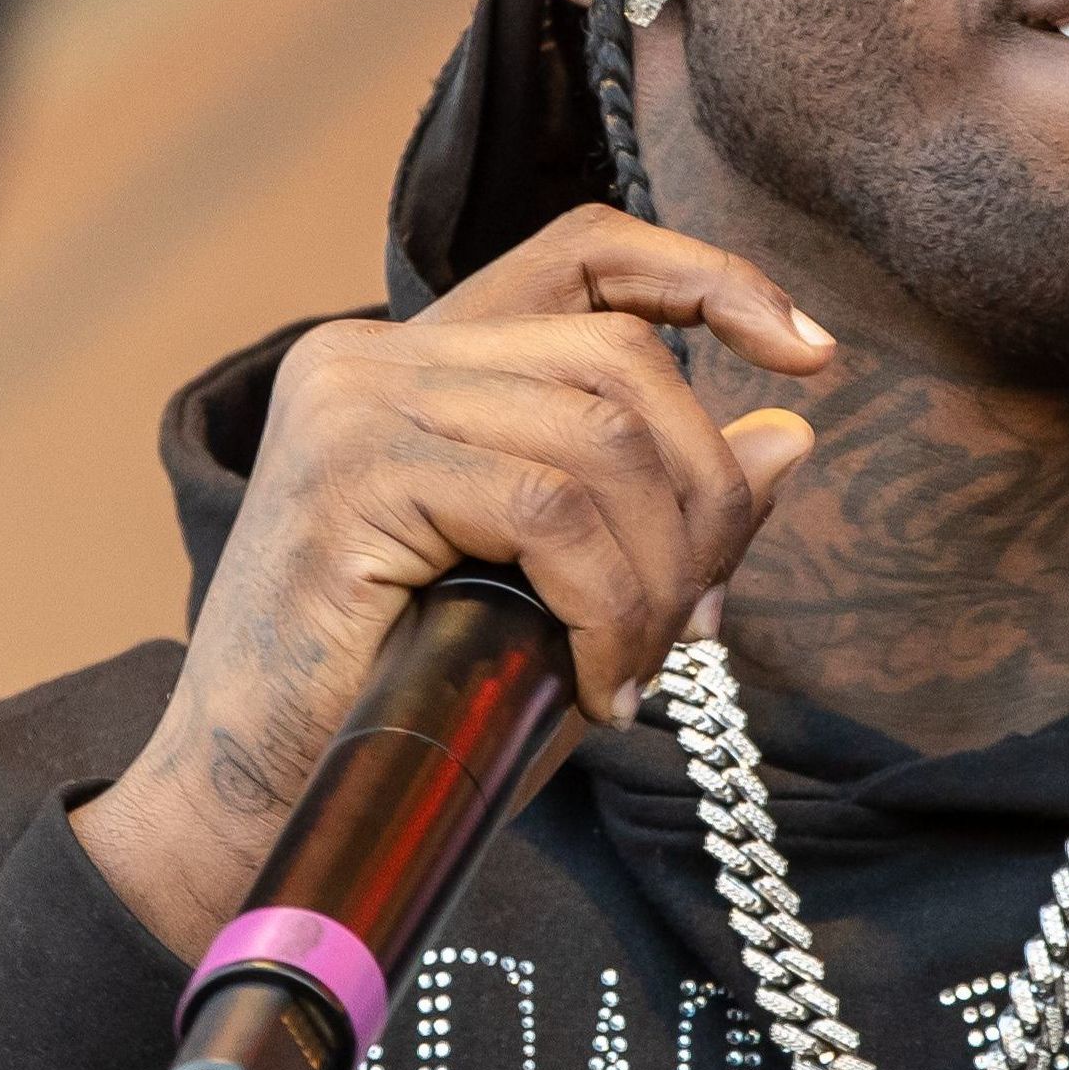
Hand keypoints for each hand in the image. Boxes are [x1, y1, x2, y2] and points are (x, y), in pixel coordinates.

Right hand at [71, 206, 834, 958]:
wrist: (256, 813)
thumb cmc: (416, 709)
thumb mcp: (572, 591)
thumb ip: (664, 504)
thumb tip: (794, 435)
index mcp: (426, 360)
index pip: (588, 255)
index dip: (710, 279)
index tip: (813, 354)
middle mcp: (378, 355)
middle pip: (621, 357)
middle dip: (702, 492)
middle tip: (699, 619)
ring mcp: (355, 404)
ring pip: (598, 434)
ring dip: (659, 569)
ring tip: (640, 667)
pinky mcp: (349, 476)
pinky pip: (547, 510)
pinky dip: (608, 604)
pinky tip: (600, 686)